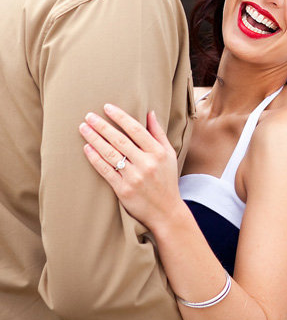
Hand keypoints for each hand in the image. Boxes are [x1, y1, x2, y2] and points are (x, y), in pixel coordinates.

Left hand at [79, 105, 181, 230]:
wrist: (166, 212)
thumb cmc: (167, 179)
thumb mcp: (169, 154)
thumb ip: (158, 133)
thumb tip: (149, 112)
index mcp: (158, 152)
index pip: (136, 129)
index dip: (120, 117)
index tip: (107, 107)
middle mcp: (146, 163)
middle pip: (120, 140)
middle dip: (102, 126)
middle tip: (88, 116)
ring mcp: (134, 178)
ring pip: (110, 154)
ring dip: (95, 139)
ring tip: (83, 129)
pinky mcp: (124, 191)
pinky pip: (106, 171)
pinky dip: (95, 159)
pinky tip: (87, 148)